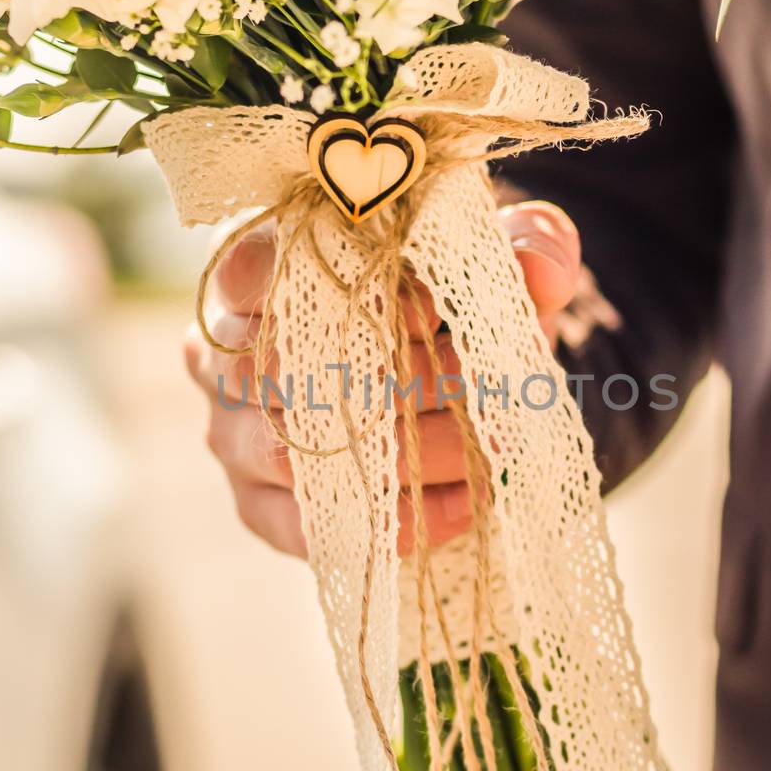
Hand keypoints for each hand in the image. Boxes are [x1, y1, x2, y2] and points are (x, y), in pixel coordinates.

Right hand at [185, 200, 581, 558]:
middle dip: (390, 382)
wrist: (451, 377)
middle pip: (275, 371)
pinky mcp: (257, 504)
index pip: (248, 268)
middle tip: (476, 387)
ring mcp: (232, 432)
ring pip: (291, 453)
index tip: (426, 308)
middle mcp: (229, 351)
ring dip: (401, 456)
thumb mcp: (496, 256)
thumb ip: (527, 244)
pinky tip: (466, 505)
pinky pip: (307, 526)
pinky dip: (391, 522)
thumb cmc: (455, 299)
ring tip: (486, 454)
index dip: (336, 292)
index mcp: (266, 268)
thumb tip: (541, 269)